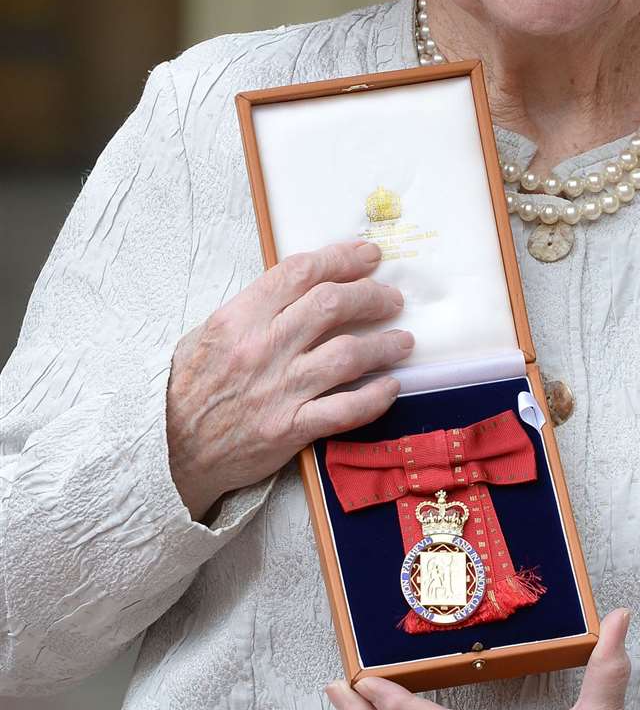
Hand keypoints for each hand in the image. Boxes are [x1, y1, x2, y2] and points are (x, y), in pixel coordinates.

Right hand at [166, 240, 412, 519]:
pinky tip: (391, 387)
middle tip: (392, 298)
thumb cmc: (189, 390)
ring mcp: (277, 390)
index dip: (341, 258)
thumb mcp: (208, 335)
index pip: (300, 272)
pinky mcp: (289, 430)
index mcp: (237, 319)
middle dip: (372, 295)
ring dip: (385, 344)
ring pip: (348, 354)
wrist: (167, 453)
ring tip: (402, 341)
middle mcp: (260, 349)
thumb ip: (254, 309)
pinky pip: (346, 409)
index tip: (368, 256)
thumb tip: (304, 284)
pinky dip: (376, 397)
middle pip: (332, 305)